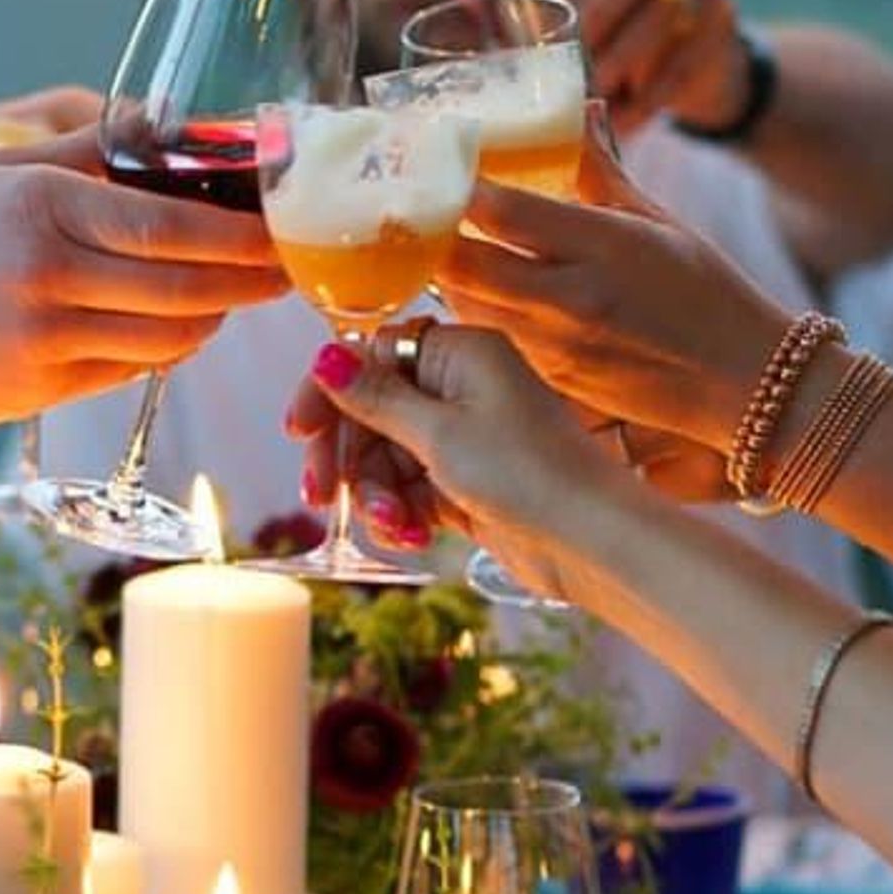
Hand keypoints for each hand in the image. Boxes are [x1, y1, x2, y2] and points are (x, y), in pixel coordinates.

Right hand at [0, 162, 285, 429]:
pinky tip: (178, 329)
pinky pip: (132, 368)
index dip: (245, 236)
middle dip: (249, 282)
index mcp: (44, 204)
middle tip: (288, 272)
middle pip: (187, 284)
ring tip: (232, 297)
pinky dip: (168, 349)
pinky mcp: (40, 388)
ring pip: (169, 334)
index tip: (285, 232)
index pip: (175, 225)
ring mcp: (43, 336)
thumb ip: (87, 150)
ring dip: (212, 318)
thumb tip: (171, 121)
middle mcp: (46, 271)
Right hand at [290, 327, 615, 597]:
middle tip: (322, 495)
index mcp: (459, 352)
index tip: (300, 432)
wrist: (591, 541)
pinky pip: (409, 489)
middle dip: (347, 456)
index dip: (330, 392)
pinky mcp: (466, 481)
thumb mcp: (439, 433)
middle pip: (370, 410)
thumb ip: (375, 397)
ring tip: (396, 525)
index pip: (370, 355)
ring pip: (385, 457)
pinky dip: (402, 512)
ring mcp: (464, 435)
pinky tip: (414, 536)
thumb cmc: (528, 474)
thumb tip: (327, 356)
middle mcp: (459, 386)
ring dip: (377, 494)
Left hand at [438, 138, 790, 454]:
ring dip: (443, 273)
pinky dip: (472, 310)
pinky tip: (474, 287)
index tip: (432, 161)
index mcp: (601, 245)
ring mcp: (555, 346)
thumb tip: (579, 111)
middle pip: (462, 263)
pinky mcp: (549, 380)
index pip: (502, 210)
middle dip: (427, 233)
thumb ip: (602, 168)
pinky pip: (489, 339)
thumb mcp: (657, 219)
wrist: (742, 381)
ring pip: (464, 305)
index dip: (455, 185)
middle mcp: (570, 298)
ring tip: (435, 242)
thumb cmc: (706, 292)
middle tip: (411, 206)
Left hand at [448, 0, 747, 135]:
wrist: (687, 68)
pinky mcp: (721, 30)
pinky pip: (689, 58)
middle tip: (576, 52)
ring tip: (597, 92)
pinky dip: (654, 91)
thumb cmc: (606, 30)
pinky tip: (629, 115)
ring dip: (629, 56)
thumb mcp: (562, 7)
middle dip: (607, 10)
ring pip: (669, 13)